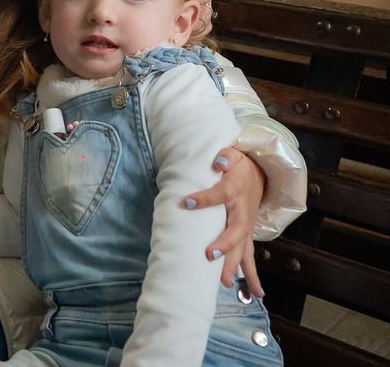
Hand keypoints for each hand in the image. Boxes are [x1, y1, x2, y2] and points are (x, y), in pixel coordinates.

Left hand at [183, 146, 264, 295]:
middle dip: (223, 244)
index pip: (219, 194)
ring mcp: (246, 226)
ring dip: (234, 266)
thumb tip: (218, 162)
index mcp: (234, 190)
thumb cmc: (239, 166)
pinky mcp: (247, 235)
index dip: (205, 198)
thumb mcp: (232, 154)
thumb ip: (224, 157)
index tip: (187, 202)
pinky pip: (249, 257)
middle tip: (209, 254)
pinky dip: (252, 275)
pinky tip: (255, 293)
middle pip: (235, 231)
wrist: (260, 173)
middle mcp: (242, 212)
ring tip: (225, 283)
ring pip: (242, 249)